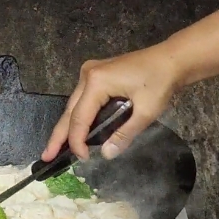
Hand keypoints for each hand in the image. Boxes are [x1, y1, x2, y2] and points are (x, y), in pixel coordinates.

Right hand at [43, 41, 181, 160]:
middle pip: (70, 111)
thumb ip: (125, 134)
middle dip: (59, 136)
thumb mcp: (146, 111)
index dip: (77, 141)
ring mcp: (91, 73)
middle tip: (46, 157)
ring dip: (68, 127)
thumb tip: (107, 155)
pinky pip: (83, 100)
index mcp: (96, 81)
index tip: (81, 159)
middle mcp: (88, 75)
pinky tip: (76, 132)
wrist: (172, 60)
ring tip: (57, 148)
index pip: (80, 117)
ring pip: (74, 106)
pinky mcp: (97, 75)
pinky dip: (79, 117)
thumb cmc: (161, 82)